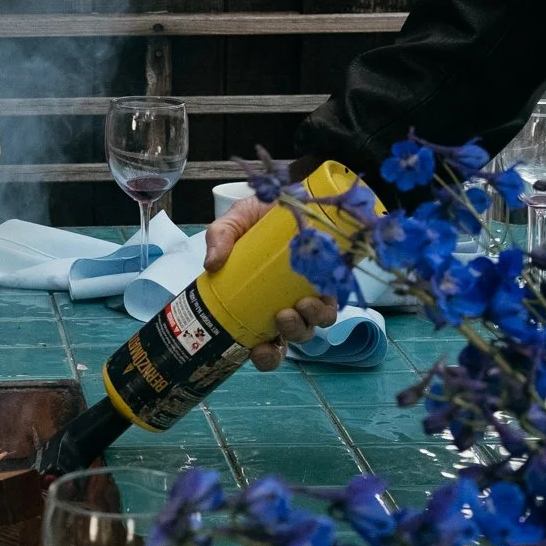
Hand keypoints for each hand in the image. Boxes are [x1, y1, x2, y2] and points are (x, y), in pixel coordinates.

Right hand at [204, 195, 338, 371]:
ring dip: (309, 321)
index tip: (258, 349)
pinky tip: (320, 294)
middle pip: (293, 336)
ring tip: (301, 304)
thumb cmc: (260, 214)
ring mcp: (311, 292)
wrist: (293, 190)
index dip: (264, 355)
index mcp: (259, 302)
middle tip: (282, 317)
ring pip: (315, 323)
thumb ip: (219, 238)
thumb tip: (211, 264)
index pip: (264, 340)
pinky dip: (328, 303)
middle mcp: (287, 302)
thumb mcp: (233, 223)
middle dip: (291, 335)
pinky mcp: (333, 279)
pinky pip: (334, 301)